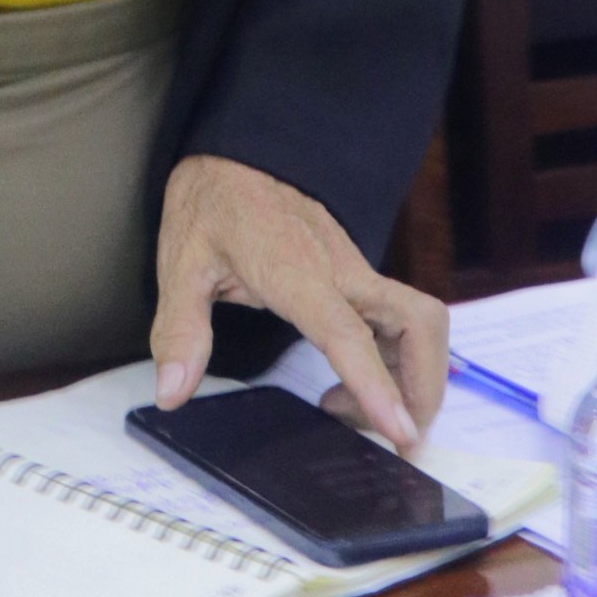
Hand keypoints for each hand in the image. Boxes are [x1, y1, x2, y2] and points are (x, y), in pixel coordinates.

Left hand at [151, 153, 448, 453]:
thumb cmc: (210, 205)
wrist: (233, 154)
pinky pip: (400, 319)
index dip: (378, 385)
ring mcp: (355, 270)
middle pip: (417, 324)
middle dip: (424, 388)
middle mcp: (340, 270)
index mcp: (296, 270)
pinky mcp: (357, 274)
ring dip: (414, 377)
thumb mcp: (181, 262)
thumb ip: (181, 330)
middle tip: (396, 442)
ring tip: (358, 418)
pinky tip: (352, 384)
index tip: (402, 432)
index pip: (349, 333)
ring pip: (418, 322)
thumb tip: (172, 393)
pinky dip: (396, 360)